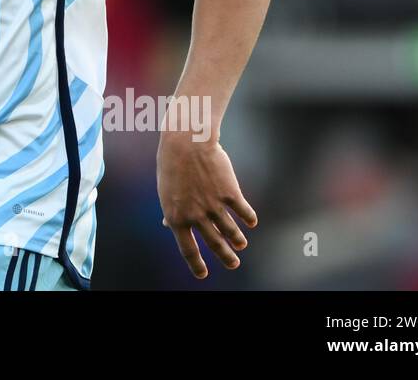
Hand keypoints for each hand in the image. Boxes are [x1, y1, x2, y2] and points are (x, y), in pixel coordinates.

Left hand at [156, 133, 256, 278]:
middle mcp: (196, 216)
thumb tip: (167, 226)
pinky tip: (251, 222)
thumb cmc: (172, 165)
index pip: (187, 250)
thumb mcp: (165, 191)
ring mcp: (214, 206)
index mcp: (176, 218)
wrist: (186, 143)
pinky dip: (249, 219)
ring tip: (241, 245)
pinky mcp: (230, 193)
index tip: (202, 275)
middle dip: (225, 258)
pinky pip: (243, 212)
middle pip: (214, 245)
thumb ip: (170, 211)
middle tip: (233, 264)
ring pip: (231, 232)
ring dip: (237, 241)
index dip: (196, 264)